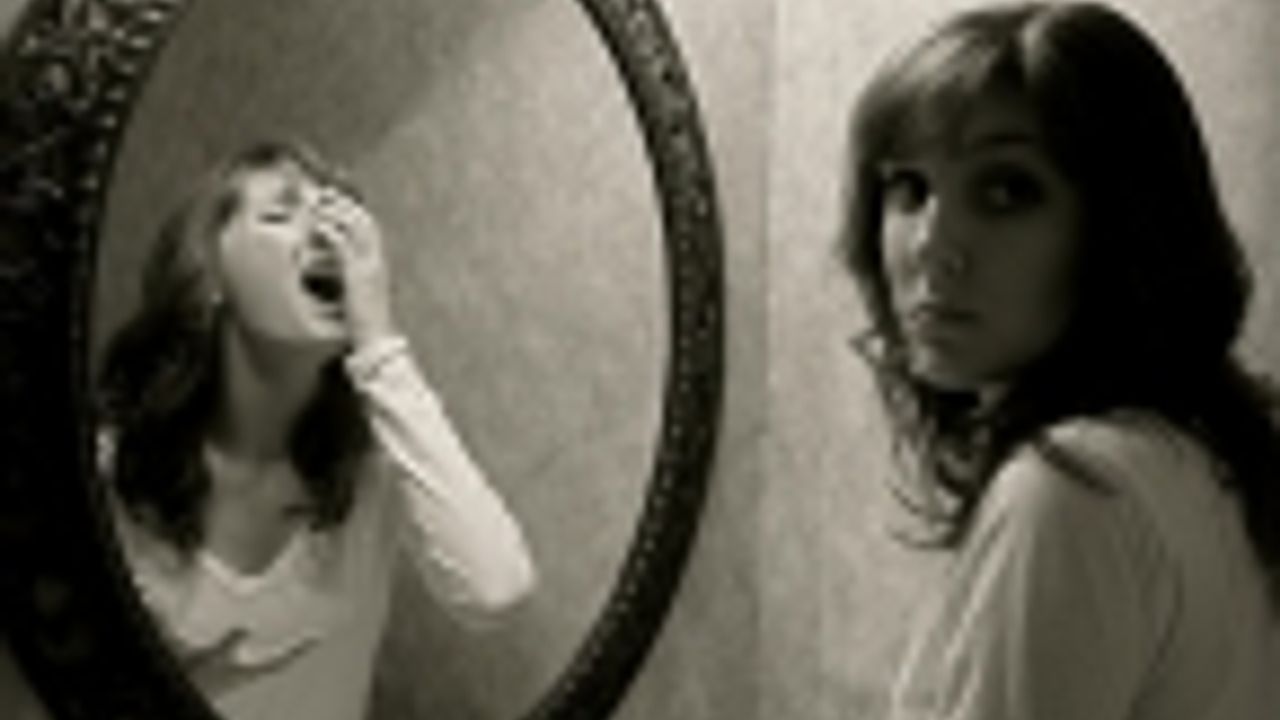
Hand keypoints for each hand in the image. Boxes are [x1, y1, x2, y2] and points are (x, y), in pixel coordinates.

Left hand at [313, 188, 397, 348]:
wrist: (377, 340)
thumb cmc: (366, 321)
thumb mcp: (360, 292)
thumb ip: (352, 274)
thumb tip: (338, 264)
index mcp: (378, 262)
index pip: (369, 226)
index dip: (352, 208)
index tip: (335, 198)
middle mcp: (377, 260)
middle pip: (363, 220)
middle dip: (343, 203)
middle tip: (323, 192)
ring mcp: (369, 266)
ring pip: (355, 227)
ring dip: (335, 212)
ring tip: (317, 204)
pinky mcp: (358, 275)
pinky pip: (344, 246)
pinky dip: (331, 232)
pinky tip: (318, 226)